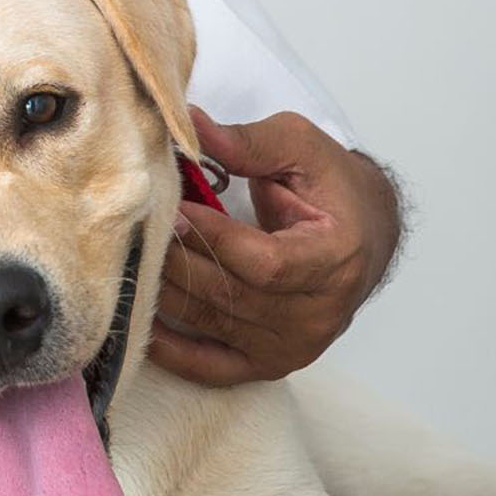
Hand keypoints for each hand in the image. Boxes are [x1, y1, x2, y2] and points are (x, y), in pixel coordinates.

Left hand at [150, 108, 401, 384]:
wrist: (364, 235)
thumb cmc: (331, 188)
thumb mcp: (300, 147)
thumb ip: (247, 142)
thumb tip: (189, 127)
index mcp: (337, 259)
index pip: (264, 263)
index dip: (213, 239)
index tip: (173, 210)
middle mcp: (319, 313)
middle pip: (229, 296)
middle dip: (177, 259)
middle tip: (139, 229)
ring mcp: (293, 346)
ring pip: (211, 323)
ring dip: (163, 291)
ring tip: (131, 257)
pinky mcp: (268, 364)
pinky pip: (209, 368)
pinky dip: (169, 349)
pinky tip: (139, 319)